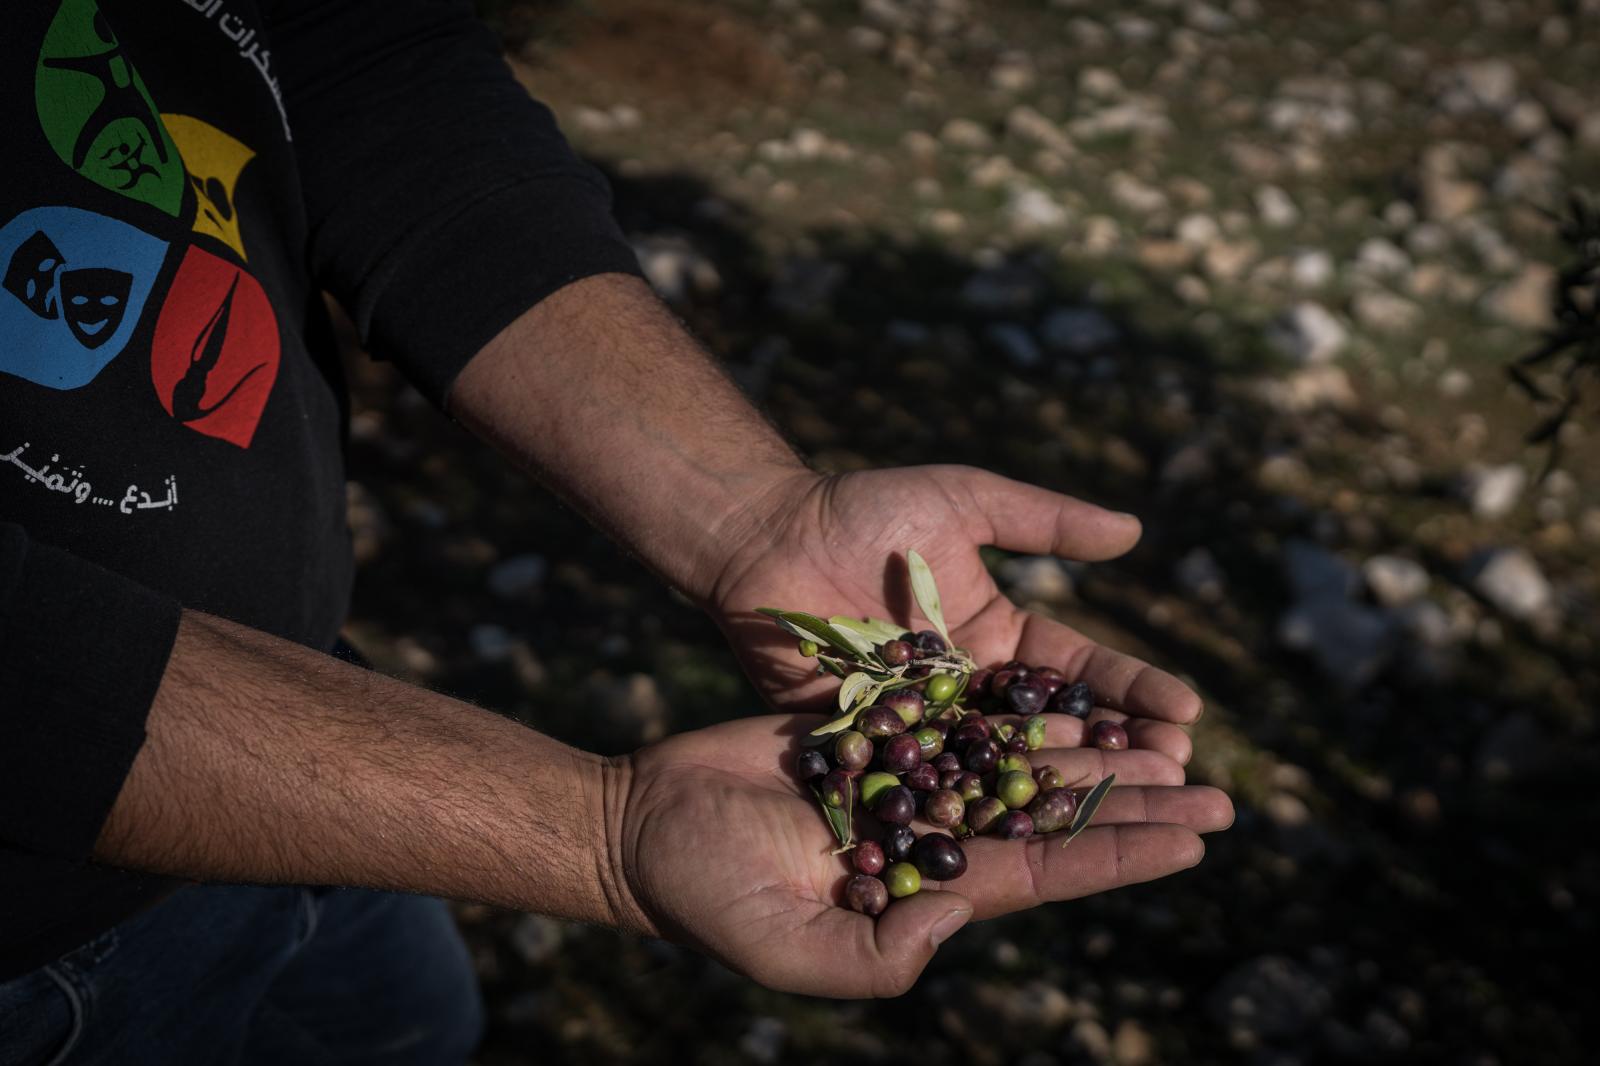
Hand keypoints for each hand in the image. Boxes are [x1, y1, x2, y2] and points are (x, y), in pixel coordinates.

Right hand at [607, 714, 1232, 996]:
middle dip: (1132, 805)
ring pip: (1017, 760)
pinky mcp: (879, 729)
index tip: (1193, 839)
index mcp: (926, 896)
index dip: (1119, 855)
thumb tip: (957, 921)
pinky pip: (961, 713)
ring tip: (1169, 735)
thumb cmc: (706, 895)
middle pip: (1051, 816)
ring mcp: (908, 781)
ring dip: (1091, 750)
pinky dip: (1016, 703)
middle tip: (1219, 791)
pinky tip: (1071, 686)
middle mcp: (932, 839)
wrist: (647, 821)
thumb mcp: (788, 947)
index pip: (1043, 874)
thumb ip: (875, 953)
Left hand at [708, 466, 1202, 763]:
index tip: (1189, 714)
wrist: (765, 538)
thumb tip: (1134, 530)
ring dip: (1064, 788)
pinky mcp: (877, 747)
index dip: (1133, 691)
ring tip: (1128, 812)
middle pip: (1054, 728)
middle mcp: (970, 687)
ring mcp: (925, 723)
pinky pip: (934, 779)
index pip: (1079, 670)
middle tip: (1180, 780)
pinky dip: (979, 803)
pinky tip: (1029, 828)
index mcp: (997, 632)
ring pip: (1004, 764)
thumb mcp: (963, 500)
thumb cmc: (859, 511)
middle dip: (1118, 753)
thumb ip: (1042, 521)